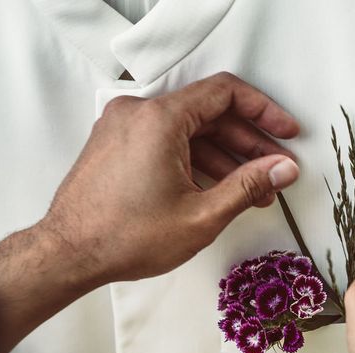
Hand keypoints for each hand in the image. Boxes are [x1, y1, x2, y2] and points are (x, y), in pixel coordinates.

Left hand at [0, 72, 300, 352]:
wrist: (68, 255)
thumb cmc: (126, 238)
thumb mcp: (201, 216)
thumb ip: (249, 185)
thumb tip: (284, 168)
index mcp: (159, 119)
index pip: (225, 93)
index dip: (264, 111)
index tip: (286, 132)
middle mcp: (138, 112)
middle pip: (209, 115)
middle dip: (248, 144)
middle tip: (277, 169)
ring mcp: (124, 127)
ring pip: (189, 132)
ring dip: (224, 158)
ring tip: (255, 190)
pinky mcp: (117, 144)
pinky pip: (166, 142)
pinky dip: (194, 161)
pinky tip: (219, 188)